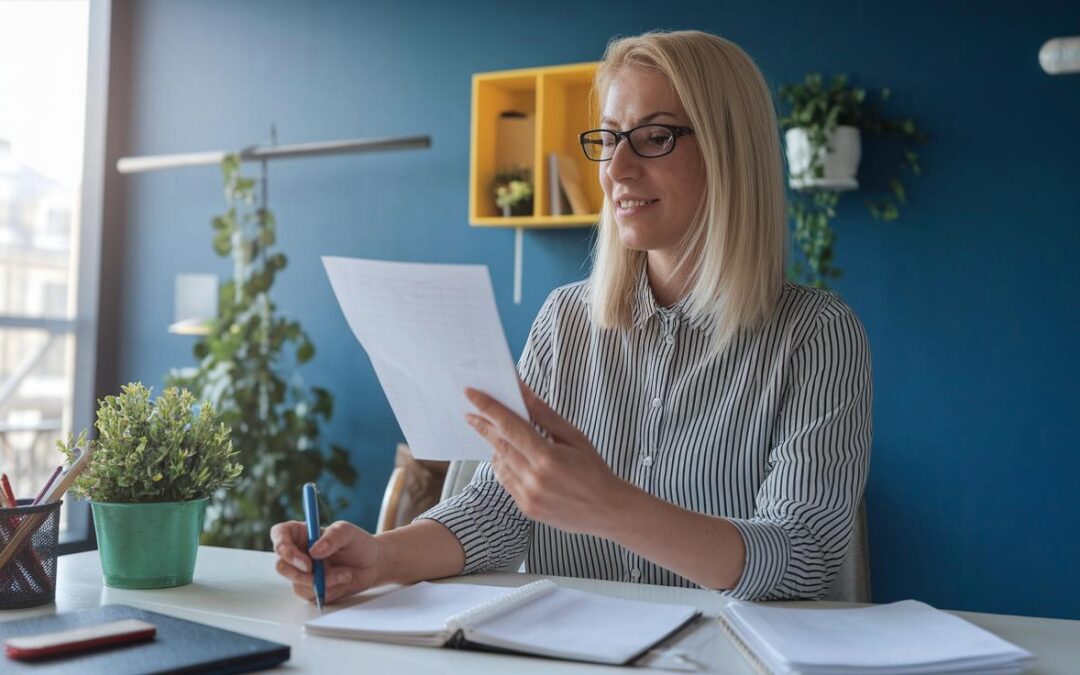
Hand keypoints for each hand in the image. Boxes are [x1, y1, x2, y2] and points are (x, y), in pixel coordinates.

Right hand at [270, 520, 381, 603]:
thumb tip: (313, 551)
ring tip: (344, 573)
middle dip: (297, 571)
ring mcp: (304, 573)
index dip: (282, 545)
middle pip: (281, 565)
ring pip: (297, 583)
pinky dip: (328, 589)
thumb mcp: (348, 532)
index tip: (299, 556)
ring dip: (321, 581)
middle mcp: (299, 553)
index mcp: (302, 534)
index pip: (279, 535)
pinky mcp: (312, 589)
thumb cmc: (358, 543)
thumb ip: (332, 537)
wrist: (373, 563)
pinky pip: (310, 595)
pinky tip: (343, 579)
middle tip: (314, 570)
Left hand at [464, 381, 628, 535]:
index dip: (488, 408)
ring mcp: (528, 497)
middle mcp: (534, 479)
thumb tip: (523, 392)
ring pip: (499, 464)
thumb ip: (544, 414)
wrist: (608, 510)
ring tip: (493, 433)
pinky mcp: (526, 509)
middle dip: (483, 425)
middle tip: (471, 411)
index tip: (471, 394)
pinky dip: (503, 465)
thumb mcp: (574, 436)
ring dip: (494, 446)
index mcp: (548, 457)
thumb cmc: (594, 469)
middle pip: (499, 444)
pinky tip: (507, 456)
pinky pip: (506, 481)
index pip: (509, 426)